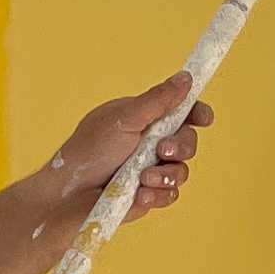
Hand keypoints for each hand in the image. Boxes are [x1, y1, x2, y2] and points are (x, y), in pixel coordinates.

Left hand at [43, 74, 212, 227]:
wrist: (69, 195)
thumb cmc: (88, 152)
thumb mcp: (125, 118)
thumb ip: (158, 100)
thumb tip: (186, 78)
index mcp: (144, 120)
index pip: (180, 112)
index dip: (197, 113)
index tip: (204, 118)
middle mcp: (150, 144)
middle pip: (188, 141)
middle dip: (181, 146)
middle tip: (161, 150)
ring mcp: (151, 170)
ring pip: (182, 171)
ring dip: (166, 174)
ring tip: (143, 178)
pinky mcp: (149, 195)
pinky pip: (170, 195)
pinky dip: (157, 194)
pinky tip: (140, 194)